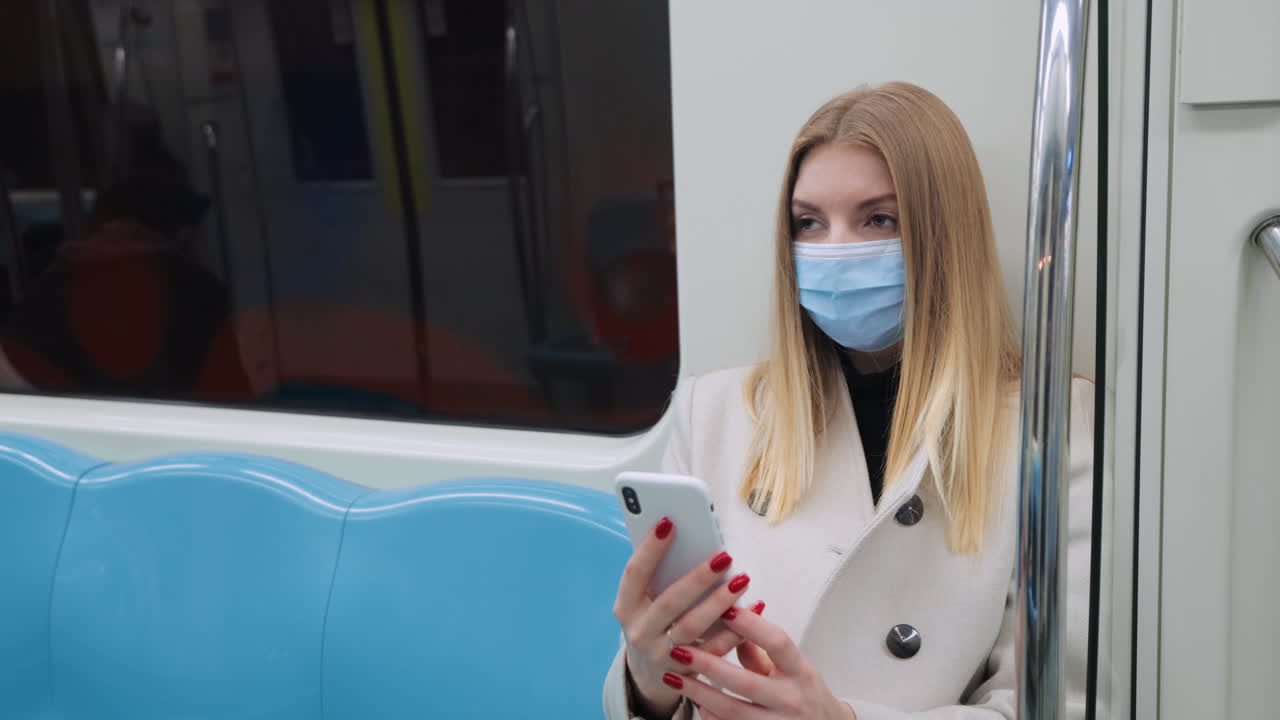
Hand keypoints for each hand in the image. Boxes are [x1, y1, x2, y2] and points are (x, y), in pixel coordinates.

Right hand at [612, 517, 757, 714]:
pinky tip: (754, 608)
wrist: (650, 674)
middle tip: (724, 556)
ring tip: (742, 580)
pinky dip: (737, 629)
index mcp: (626, 607)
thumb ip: (659, 576)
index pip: (634, 574)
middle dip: (698, 577)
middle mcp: (639, 632)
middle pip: (669, 602)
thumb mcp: (644, 601)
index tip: (669, 521)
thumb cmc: (653, 621)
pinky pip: (715, 650)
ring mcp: (661, 655)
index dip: (650, 548)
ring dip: (719, 602)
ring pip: (693, 627)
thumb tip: (690, 538)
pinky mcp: (686, 673)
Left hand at [662, 608, 855, 719]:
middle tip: (679, 650)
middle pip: (746, 682)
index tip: (725, 609)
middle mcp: (792, 700)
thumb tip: (731, 619)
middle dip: (709, 665)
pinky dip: (709, 716)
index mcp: (801, 672)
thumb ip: (763, 647)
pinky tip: (694, 703)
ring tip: (673, 678)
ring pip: (732, 711)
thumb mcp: (794, 667)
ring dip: (699, 694)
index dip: (752, 625)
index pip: (779, 643)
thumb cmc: (806, 695)